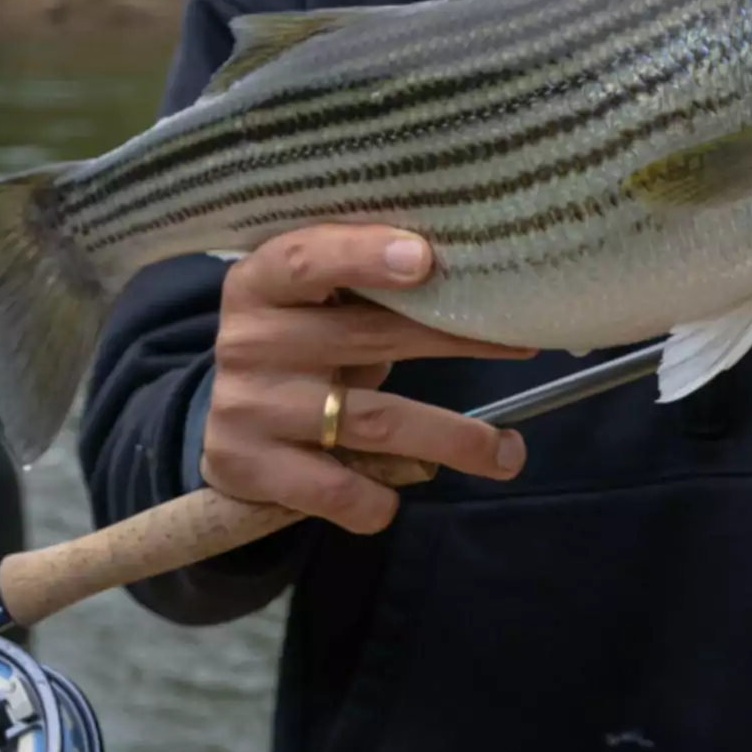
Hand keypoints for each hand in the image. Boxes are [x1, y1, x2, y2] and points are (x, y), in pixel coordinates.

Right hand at [202, 224, 536, 534]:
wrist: (228, 424)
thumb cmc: (301, 345)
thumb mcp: (316, 305)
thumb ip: (366, 289)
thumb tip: (479, 282)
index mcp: (261, 282)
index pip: (304, 259)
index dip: (362, 256)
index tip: (425, 258)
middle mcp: (248, 341)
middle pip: (366, 338)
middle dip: (457, 343)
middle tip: (523, 346)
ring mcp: (248, 408)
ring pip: (372, 422)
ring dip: (452, 439)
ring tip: (507, 453)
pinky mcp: (249, 468)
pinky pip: (335, 489)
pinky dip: (380, 496)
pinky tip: (401, 492)